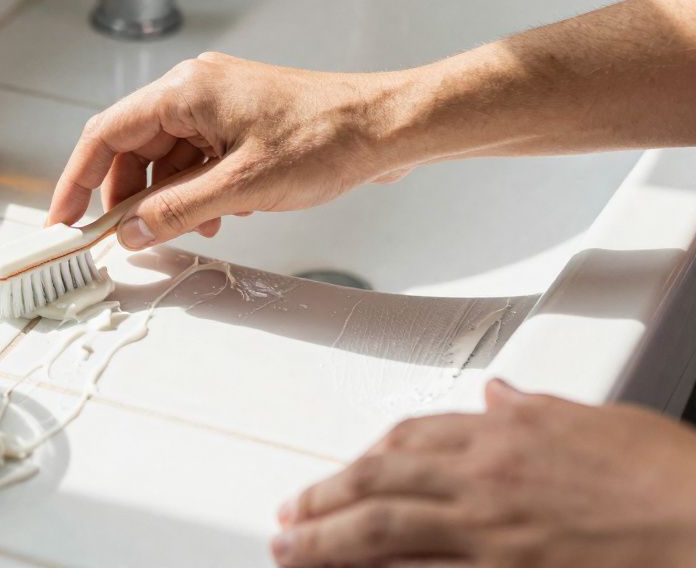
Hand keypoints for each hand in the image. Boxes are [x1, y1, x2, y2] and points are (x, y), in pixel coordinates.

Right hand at [46, 52, 413, 249]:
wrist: (386, 127)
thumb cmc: (327, 139)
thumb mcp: (243, 188)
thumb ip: (178, 212)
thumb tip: (131, 232)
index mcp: (185, 92)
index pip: (106, 134)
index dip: (77, 179)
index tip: (64, 218)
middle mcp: (194, 92)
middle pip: (132, 148)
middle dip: (125, 197)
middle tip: (122, 239)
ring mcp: (217, 106)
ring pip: (164, 159)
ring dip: (165, 200)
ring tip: (183, 232)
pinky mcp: (238, 124)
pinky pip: (195, 160)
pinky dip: (194, 192)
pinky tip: (214, 218)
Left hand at [272, 379, 695, 566]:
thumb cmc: (665, 475)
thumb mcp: (595, 420)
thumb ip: (534, 411)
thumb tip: (500, 397)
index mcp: (505, 434)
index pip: (411, 436)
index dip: (367, 455)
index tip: (342, 471)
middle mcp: (486, 479)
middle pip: (381, 481)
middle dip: (325, 497)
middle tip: (288, 514)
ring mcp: (492, 532)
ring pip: (387, 531)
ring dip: (331, 540)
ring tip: (293, 550)